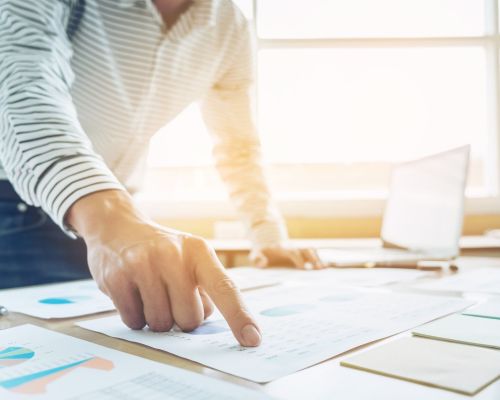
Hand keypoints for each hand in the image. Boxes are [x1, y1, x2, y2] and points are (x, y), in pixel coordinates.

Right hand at [67, 190, 260, 346]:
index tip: (253, 339)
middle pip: (190, 319)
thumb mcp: (191, 258)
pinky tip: (133, 293)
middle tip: (171, 296)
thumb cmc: (163, 252)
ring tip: (151, 292)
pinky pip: (134, 322)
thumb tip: (213, 327)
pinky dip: (136, 317)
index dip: (239, 316)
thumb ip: (206, 289)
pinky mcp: (116, 279)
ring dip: (158, 318)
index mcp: (198, 251)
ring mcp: (143, 266)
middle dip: (182, 318)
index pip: (224, 287)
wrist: (117, 227)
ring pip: (161, 324)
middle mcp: (172, 256)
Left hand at [250, 244, 324, 269]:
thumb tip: (263, 263)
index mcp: (281, 248)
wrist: (267, 243)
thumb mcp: (254, 255)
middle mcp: (292, 247)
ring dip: (317, 258)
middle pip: (304, 249)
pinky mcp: (301, 253)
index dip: (298, 258)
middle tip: (318, 268)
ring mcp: (297, 249)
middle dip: (312, 258)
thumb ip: (257, 259)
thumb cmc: (260, 253)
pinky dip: (319, 258)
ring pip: (310, 250)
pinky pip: (312, 253)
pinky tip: (327, 267)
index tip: (303, 267)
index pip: (292, 251)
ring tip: (324, 268)